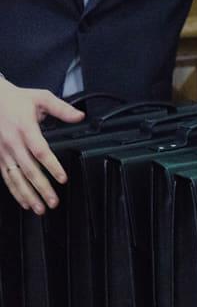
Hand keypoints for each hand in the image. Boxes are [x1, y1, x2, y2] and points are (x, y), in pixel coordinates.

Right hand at [0, 78, 84, 214]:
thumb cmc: (15, 99)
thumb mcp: (40, 98)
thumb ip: (62, 108)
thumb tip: (80, 116)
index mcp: (25, 128)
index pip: (40, 151)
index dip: (52, 166)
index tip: (63, 178)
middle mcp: (13, 143)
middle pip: (29, 170)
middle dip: (41, 188)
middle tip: (53, 202)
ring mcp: (3, 151)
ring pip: (15, 178)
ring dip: (28, 195)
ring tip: (40, 208)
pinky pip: (6, 177)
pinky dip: (15, 192)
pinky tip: (25, 202)